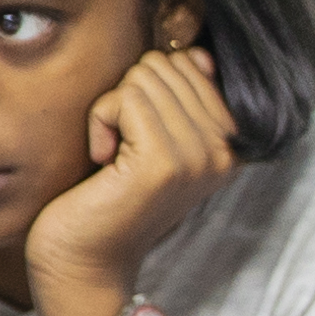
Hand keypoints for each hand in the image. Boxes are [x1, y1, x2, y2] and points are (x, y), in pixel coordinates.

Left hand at [25, 45, 236, 315]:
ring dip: (111, 110)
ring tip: (113, 156)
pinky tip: (103, 160)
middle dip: (130, 96)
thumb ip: (181, 98)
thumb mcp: (154, 139)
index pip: (191, 63)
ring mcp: (197, 157)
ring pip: (143, 78)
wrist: (85, 261)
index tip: (140, 140)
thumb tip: (197, 55)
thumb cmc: (107, 196)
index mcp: (229, 143)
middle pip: (166, 66)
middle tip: (122, 147)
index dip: (148, 91)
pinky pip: (124, 99)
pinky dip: (100, 122)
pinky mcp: (163, 162)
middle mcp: (223, 150)